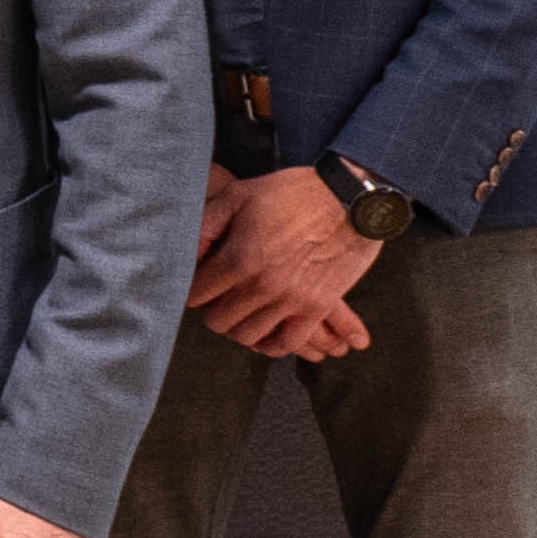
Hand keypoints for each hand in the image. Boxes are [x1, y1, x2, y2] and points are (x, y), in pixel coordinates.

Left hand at [188, 160, 381, 360]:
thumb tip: (185, 257)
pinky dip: (272, 343)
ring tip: (242, 309)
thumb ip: (204, 226)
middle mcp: (264, 285)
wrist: (351, 198)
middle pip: (219, 321)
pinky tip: (265, 330)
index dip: (194, 288)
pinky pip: (286, 343)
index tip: (203, 280)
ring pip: (248, 336)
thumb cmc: (292, 194)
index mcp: (240, 258)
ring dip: (240, 326)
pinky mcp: (318, 307)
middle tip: (221, 296)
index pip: (196, 296)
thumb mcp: (238, 196)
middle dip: (214, 309)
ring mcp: (293, 300)